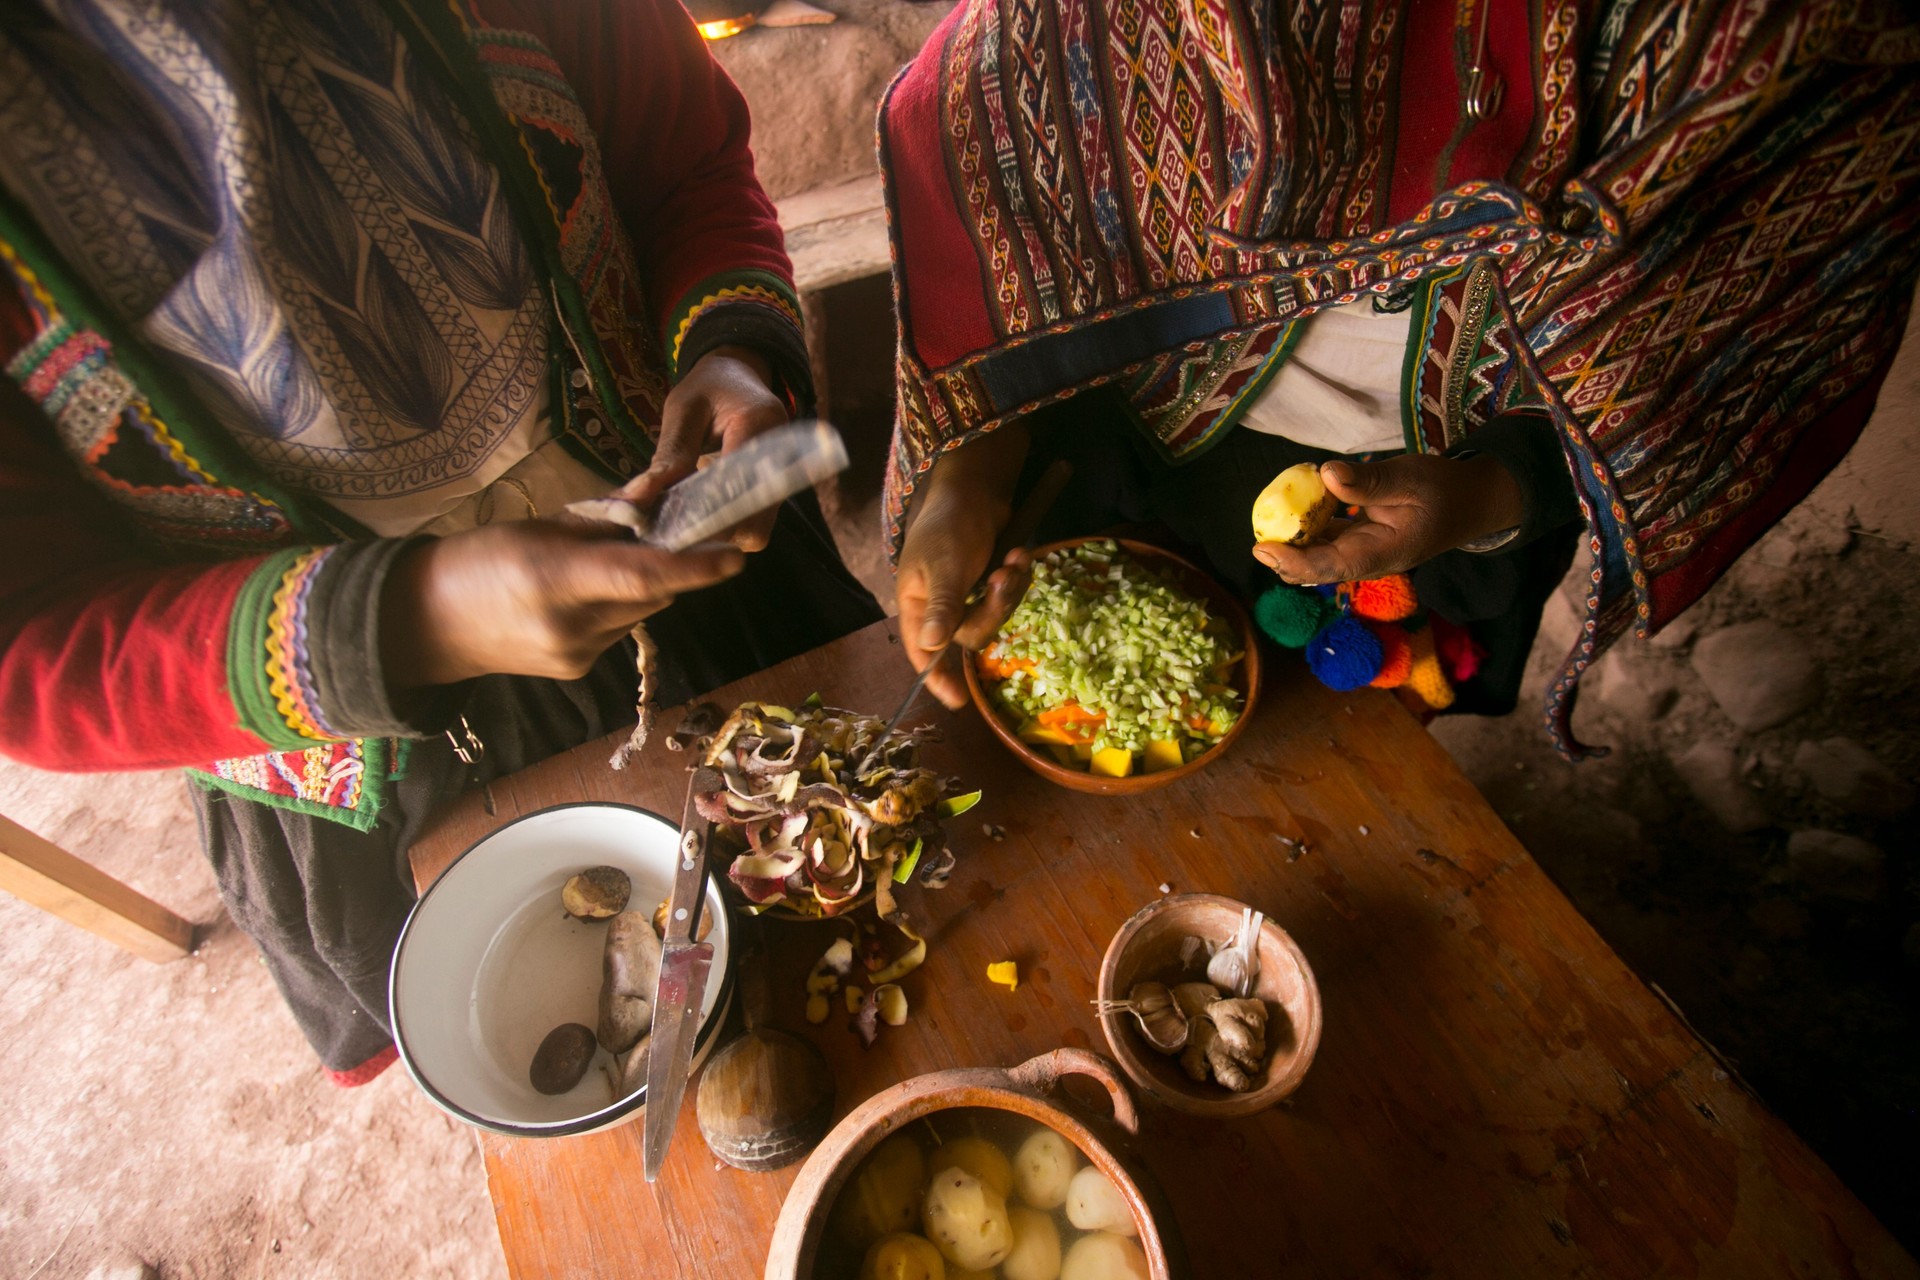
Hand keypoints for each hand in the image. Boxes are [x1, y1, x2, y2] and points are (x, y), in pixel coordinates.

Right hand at [381, 520, 744, 687]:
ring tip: (601, 564)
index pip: (641, 575)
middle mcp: (573, 624)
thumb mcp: (541, 525)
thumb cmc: (480, 558)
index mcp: (556, 578)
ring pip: (640, 611)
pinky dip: (617, 606)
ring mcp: (577, 654)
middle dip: (667, 562)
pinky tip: (582, 596)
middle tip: (667, 532)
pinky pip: (620, 628)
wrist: (429, 625)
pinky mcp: (578, 671)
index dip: (694, 567)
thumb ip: (605, 518)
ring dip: (639, 585)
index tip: (735, 557)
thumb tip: (661, 497)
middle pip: (651, 592)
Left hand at [617, 345, 788, 549]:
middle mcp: (783, 456)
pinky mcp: (774, 492)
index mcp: (758, 424)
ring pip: (755, 530)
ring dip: (719, 534)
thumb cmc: (708, 388)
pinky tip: (698, 519)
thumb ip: (668, 455)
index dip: (704, 514)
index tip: (668, 529)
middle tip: (671, 534)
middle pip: (753, 522)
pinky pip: (754, 524)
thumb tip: (638, 499)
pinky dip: (726, 528)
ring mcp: (783, 479)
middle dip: (712, 533)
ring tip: (682, 527)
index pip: (737, 485)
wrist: (740, 377)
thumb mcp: (682, 410)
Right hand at [894, 422, 1034, 708]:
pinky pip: (1009, 597)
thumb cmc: (948, 522)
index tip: (956, 701)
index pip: (922, 652)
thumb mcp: (944, 564)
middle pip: (971, 634)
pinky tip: (1020, 554)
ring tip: (1016, 556)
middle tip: (1004, 575)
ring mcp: (967, 593)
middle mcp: (941, 605)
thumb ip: (942, 606)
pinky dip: (1018, 577)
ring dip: (1011, 589)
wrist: (974, 485)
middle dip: (993, 608)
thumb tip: (932, 647)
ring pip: (994, 615)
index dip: (937, 678)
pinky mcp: (988, 581)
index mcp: (918, 604)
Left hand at [1253, 454, 1524, 584]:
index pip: (1330, 566)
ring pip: (1318, 555)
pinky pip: (1327, 539)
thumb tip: (1326, 473)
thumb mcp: (1411, 477)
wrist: (1470, 502)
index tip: (1261, 548)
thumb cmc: (1444, 489)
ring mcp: (1363, 553)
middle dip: (1284, 555)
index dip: (1293, 561)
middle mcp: (1368, 561)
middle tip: (1258, 532)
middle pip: (1316, 569)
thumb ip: (1370, 480)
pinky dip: (1309, 526)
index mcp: (1383, 554)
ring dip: (1293, 540)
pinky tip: (1297, 505)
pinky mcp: (1360, 541)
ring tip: (1271, 516)